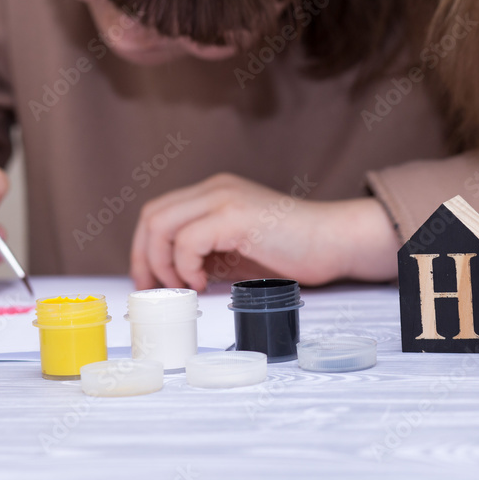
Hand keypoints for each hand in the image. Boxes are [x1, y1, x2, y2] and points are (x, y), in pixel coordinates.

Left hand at [130, 173, 399, 290]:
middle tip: (157, 290)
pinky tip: (205, 283)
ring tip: (187, 287)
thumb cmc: (293, 251)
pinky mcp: (235, 216)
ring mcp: (224, 198)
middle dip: (145, 258)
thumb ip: (207, 255)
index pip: (158, 213)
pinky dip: (186, 266)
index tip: (151, 283)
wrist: (334, 242)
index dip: (144, 249)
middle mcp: (215, 189)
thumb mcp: (239, 252)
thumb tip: (171, 279)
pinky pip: (187, 240)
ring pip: (161, 225)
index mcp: (215, 193)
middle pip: (152, 216)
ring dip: (163, 264)